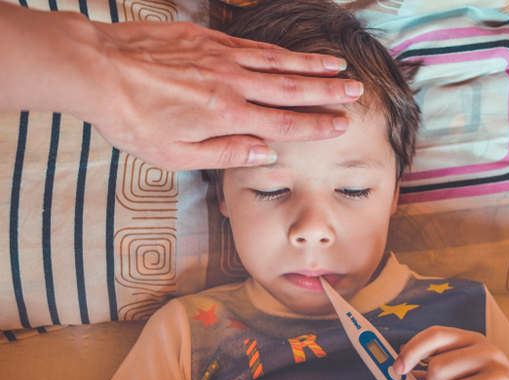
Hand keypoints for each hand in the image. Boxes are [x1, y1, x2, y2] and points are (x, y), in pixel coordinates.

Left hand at [87, 20, 363, 169]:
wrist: (99, 69)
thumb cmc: (133, 119)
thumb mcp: (175, 155)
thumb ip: (224, 155)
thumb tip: (263, 156)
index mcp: (227, 116)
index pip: (284, 122)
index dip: (316, 125)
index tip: (341, 124)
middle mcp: (232, 84)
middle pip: (291, 88)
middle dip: (328, 91)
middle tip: (356, 92)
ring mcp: (222, 57)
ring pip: (278, 62)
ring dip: (311, 66)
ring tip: (338, 67)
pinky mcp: (208, 40)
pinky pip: (253, 46)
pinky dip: (279, 51)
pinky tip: (292, 53)